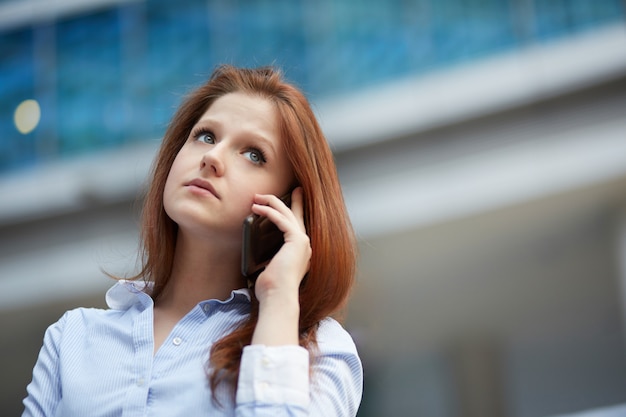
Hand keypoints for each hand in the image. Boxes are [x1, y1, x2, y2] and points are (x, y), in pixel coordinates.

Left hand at [249, 187, 310, 345]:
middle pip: (297, 216)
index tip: (292, 198)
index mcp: (300, 253)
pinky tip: (258, 208)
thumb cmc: (272, 290)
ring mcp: (303, 243)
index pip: (297, 227)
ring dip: (272, 203)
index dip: (295, 211)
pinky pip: (282, 220)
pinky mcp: (297, 241)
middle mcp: (305, 246)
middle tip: (284, 189)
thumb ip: (269, 260)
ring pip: (288, 214)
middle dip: (290, 200)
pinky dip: (270, 212)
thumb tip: (258, 255)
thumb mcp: (269, 270)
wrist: (278, 298)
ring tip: (258, 197)